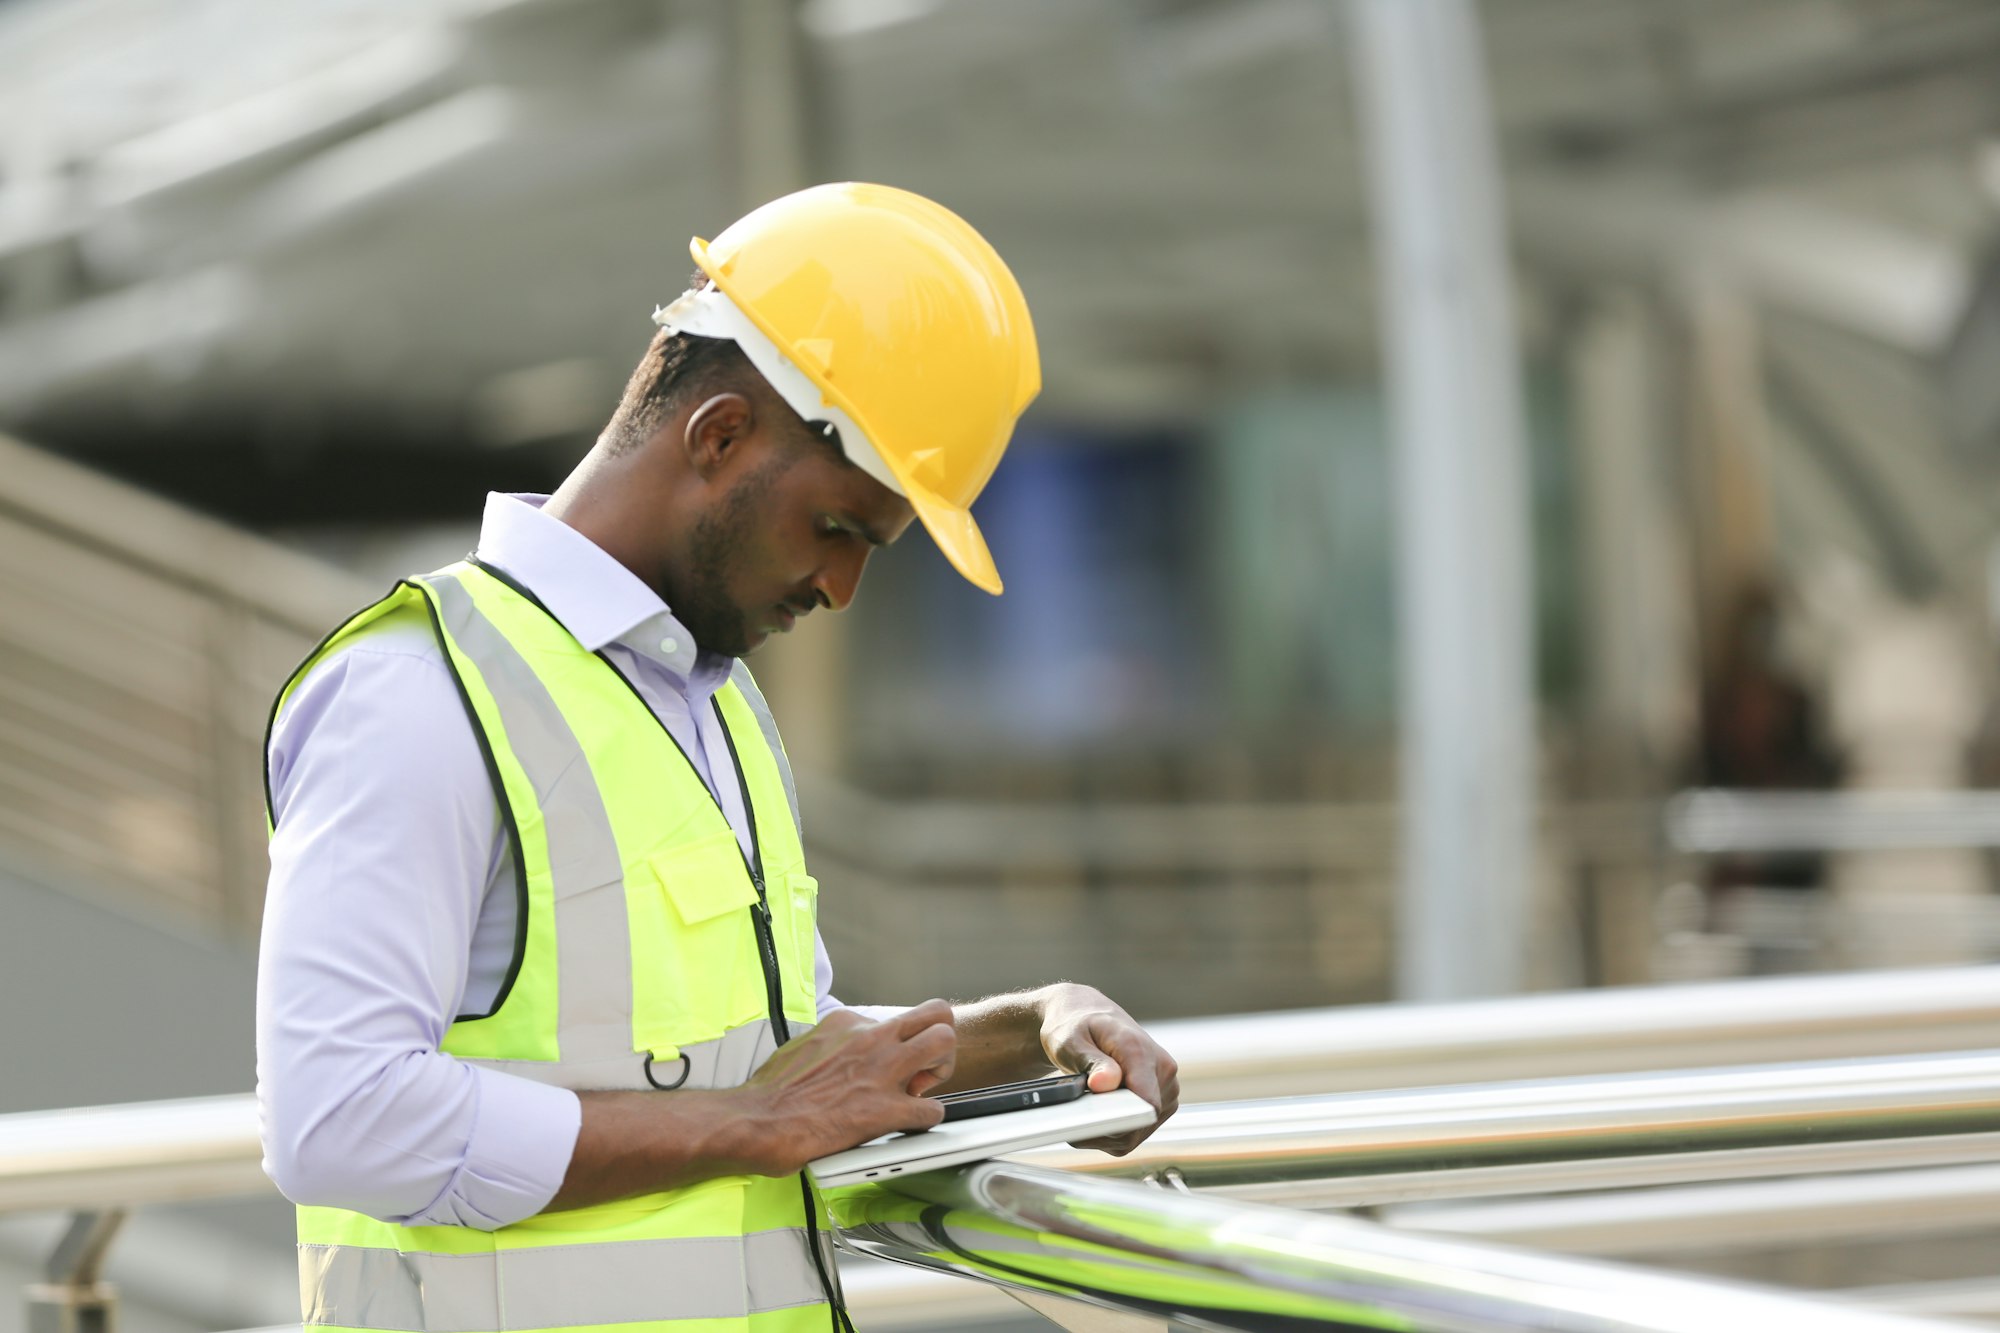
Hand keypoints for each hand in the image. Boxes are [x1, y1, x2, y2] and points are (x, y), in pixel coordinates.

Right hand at [736, 999, 956, 1173]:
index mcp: (847, 1022)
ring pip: (945, 1043)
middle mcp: (870, 1037)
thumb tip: (843, 1055)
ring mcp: (881, 1070)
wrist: (756, 1121)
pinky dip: (924, 1121)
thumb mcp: (803, 1046)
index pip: (895, 1020)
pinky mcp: (885, 1108)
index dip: (898, 1045)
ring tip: (922, 1092)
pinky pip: (932, 1110)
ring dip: (942, 1071)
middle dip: (938, 1043)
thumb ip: (833, 1045)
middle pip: (936, 1014)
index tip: (888, 1065)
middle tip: (923, 1071)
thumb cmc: (771, 1092)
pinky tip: (907, 1127)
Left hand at [1038, 984, 1178, 1153]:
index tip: (1093, 1122)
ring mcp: (1166, 1091)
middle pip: (1138, 1123)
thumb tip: (1106, 1083)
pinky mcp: (1160, 1107)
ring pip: (1135, 1134)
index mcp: (1142, 1051)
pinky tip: (1092, 1115)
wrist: (1088, 1020)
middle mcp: (1163, 1072)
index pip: (1147, 1102)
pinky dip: (1109, 1134)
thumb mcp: (1072, 1040)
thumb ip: (1091, 1062)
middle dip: (1104, 1126)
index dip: (1121, 1119)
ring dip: (1104, 1131)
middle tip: (1074, 1112)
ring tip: (1082, 1109)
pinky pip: (1133, 1136)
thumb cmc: (1077, 1028)